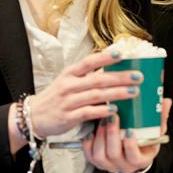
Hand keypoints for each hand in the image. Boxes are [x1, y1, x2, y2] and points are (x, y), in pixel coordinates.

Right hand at [26, 48, 141, 139]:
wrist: (34, 115)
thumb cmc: (57, 97)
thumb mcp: (69, 80)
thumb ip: (88, 74)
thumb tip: (112, 64)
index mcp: (70, 73)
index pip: (89, 62)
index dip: (105, 57)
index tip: (121, 55)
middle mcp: (69, 85)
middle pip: (97, 79)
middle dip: (120, 77)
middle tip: (138, 76)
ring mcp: (68, 101)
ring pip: (96, 95)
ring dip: (117, 93)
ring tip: (134, 92)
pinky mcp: (68, 117)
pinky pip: (88, 112)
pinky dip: (102, 110)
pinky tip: (115, 109)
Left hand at [83, 97, 170, 172]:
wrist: (132, 157)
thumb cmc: (144, 143)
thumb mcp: (155, 133)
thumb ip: (160, 118)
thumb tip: (166, 102)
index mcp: (140, 160)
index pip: (134, 157)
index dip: (130, 145)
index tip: (130, 130)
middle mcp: (123, 166)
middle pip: (114, 154)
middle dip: (112, 134)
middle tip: (113, 117)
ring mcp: (108, 166)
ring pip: (100, 155)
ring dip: (101, 136)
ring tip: (103, 120)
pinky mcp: (97, 162)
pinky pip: (90, 155)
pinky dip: (89, 143)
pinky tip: (92, 131)